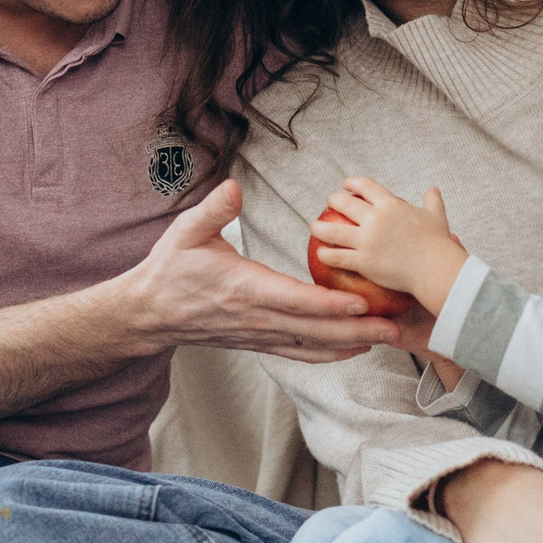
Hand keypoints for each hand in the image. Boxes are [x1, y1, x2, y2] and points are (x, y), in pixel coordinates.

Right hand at [127, 181, 398, 363]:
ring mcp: (258, 334)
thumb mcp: (186, 232)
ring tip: (386, 337)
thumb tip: (235, 188)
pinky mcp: (258, 343)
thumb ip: (215, 210)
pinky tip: (353, 349)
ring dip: (350, 344)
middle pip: (314, 330)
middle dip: (357, 329)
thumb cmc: (170, 269)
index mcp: (243, 289)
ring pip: (311, 345)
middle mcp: (256, 318)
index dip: (330, 305)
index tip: (361, 302)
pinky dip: (329, 354)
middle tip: (393, 326)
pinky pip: (299, 353)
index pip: (294, 301)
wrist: (149, 313)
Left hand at [309, 180, 466, 313]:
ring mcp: (367, 240)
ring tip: (314, 227)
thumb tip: (433, 190)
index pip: (365, 186)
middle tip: (329, 204)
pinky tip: (320, 254)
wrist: (435, 268)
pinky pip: (337, 257)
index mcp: (390, 205)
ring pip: (333, 231)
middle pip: (344, 204)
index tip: (345, 185)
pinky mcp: (363, 262)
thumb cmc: (438, 244)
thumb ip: (432, 202)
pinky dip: (326, 254)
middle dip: (333, 201)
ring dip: (320, 227)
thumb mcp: (437, 217)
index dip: (352, 183)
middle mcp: (375, 219)